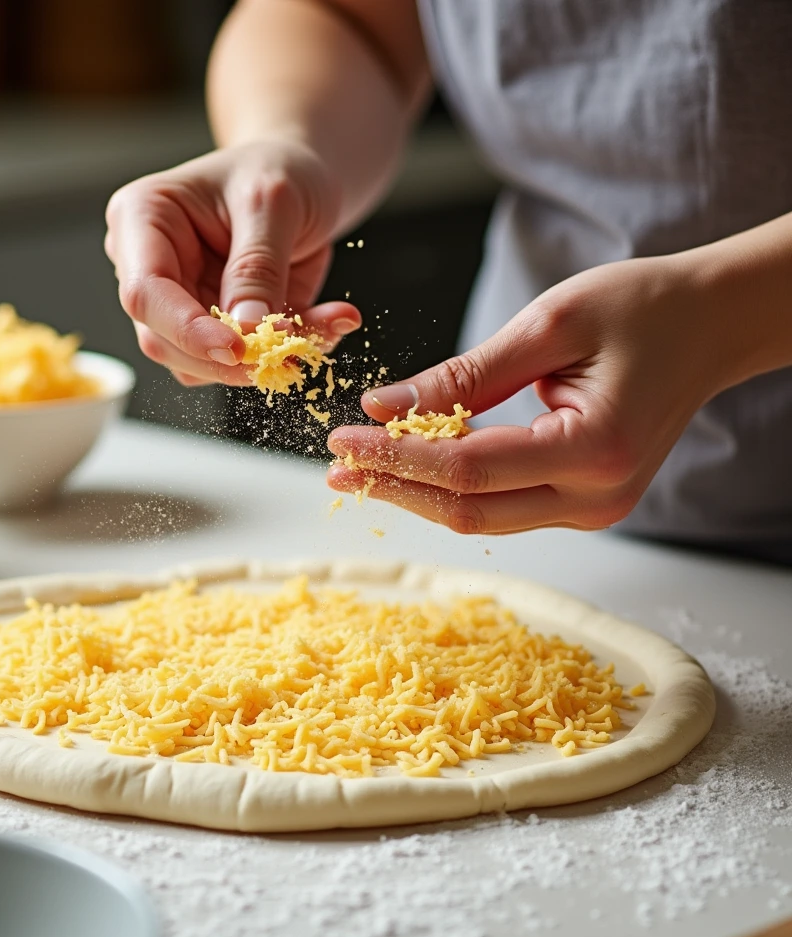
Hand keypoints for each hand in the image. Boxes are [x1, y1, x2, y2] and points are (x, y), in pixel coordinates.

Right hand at [105, 139, 360, 386]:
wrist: (302, 181)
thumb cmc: (279, 170)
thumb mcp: (274, 201)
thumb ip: (258, 266)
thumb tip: (248, 330)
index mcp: (142, 220)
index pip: (146, 292)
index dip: (187, 330)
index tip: (239, 349)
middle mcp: (147, 267)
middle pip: (163, 341)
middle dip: (226, 358)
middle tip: (290, 353)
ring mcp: (176, 305)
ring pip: (198, 365)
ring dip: (261, 360)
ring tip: (327, 325)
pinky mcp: (209, 331)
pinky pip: (237, 364)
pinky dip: (282, 356)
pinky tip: (323, 326)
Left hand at [327, 253, 731, 533]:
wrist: (711, 325)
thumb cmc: (644, 308)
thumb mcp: (550, 324)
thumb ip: (465, 374)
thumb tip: (384, 408)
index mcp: (595, 449)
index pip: (468, 470)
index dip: (396, 458)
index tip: (342, 438)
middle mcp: (597, 498)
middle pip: (468, 510)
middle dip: (394, 487)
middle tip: (336, 466)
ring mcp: (593, 511)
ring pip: (480, 517)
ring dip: (416, 493)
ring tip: (360, 466)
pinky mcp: (584, 506)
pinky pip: (501, 507)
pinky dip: (452, 488)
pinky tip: (411, 466)